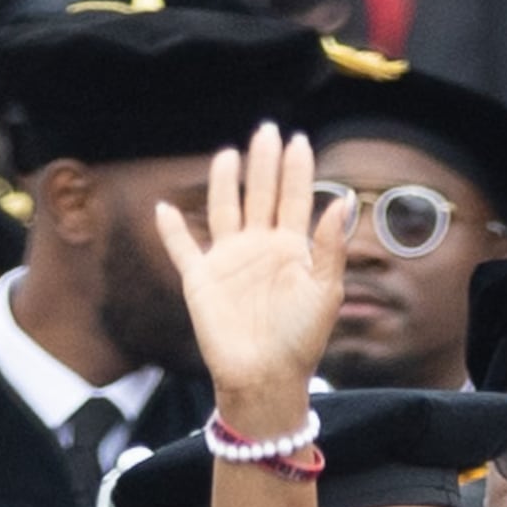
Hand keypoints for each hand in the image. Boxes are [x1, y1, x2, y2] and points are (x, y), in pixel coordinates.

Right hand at [154, 123, 349, 439]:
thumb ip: (331, 247)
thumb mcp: (325, 291)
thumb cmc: (301, 340)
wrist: (266, 377)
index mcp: (292, 250)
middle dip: (264, 163)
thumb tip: (343, 201)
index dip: (297, 170)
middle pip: (260, 195)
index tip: (300, 140)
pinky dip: (172, 230)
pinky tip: (163, 209)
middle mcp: (260, 249)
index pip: (294, 199)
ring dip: (224, 183)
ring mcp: (229, 262)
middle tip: (267, 130)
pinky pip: (182, 249)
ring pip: (224, 210)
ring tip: (228, 154)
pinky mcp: (201, 280)